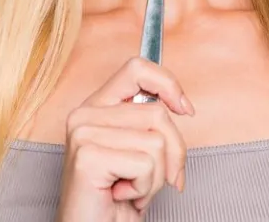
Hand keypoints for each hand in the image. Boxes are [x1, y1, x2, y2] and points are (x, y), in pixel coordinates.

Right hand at [56, 57, 194, 221]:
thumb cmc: (117, 198)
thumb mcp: (139, 151)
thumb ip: (151, 123)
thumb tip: (183, 105)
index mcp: (96, 106)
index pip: (137, 69)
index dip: (168, 84)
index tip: (185, 109)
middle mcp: (84, 114)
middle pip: (158, 113)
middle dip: (172, 153)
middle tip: (157, 179)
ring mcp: (83, 133)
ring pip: (156, 141)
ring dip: (156, 176)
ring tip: (134, 189)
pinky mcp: (88, 156)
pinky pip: (145, 164)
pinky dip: (145, 188)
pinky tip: (123, 195)